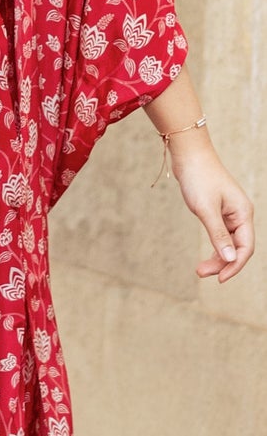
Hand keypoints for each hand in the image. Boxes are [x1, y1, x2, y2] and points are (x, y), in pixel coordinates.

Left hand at [172, 140, 254, 282]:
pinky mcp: (218, 211)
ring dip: (217, 257)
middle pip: (237, 247)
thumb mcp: (206, 209)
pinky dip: (214, 247)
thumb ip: (218, 235)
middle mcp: (240, 215)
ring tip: (199, 269)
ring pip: (229, 243)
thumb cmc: (199, 178)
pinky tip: (206, 256)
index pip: (245, 247)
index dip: (235, 265)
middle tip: (201, 273)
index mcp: (243, 214)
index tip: (219, 279)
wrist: (189, 156)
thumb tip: (230, 259)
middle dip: (223, 263)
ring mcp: (230, 213)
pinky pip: (221, 235)